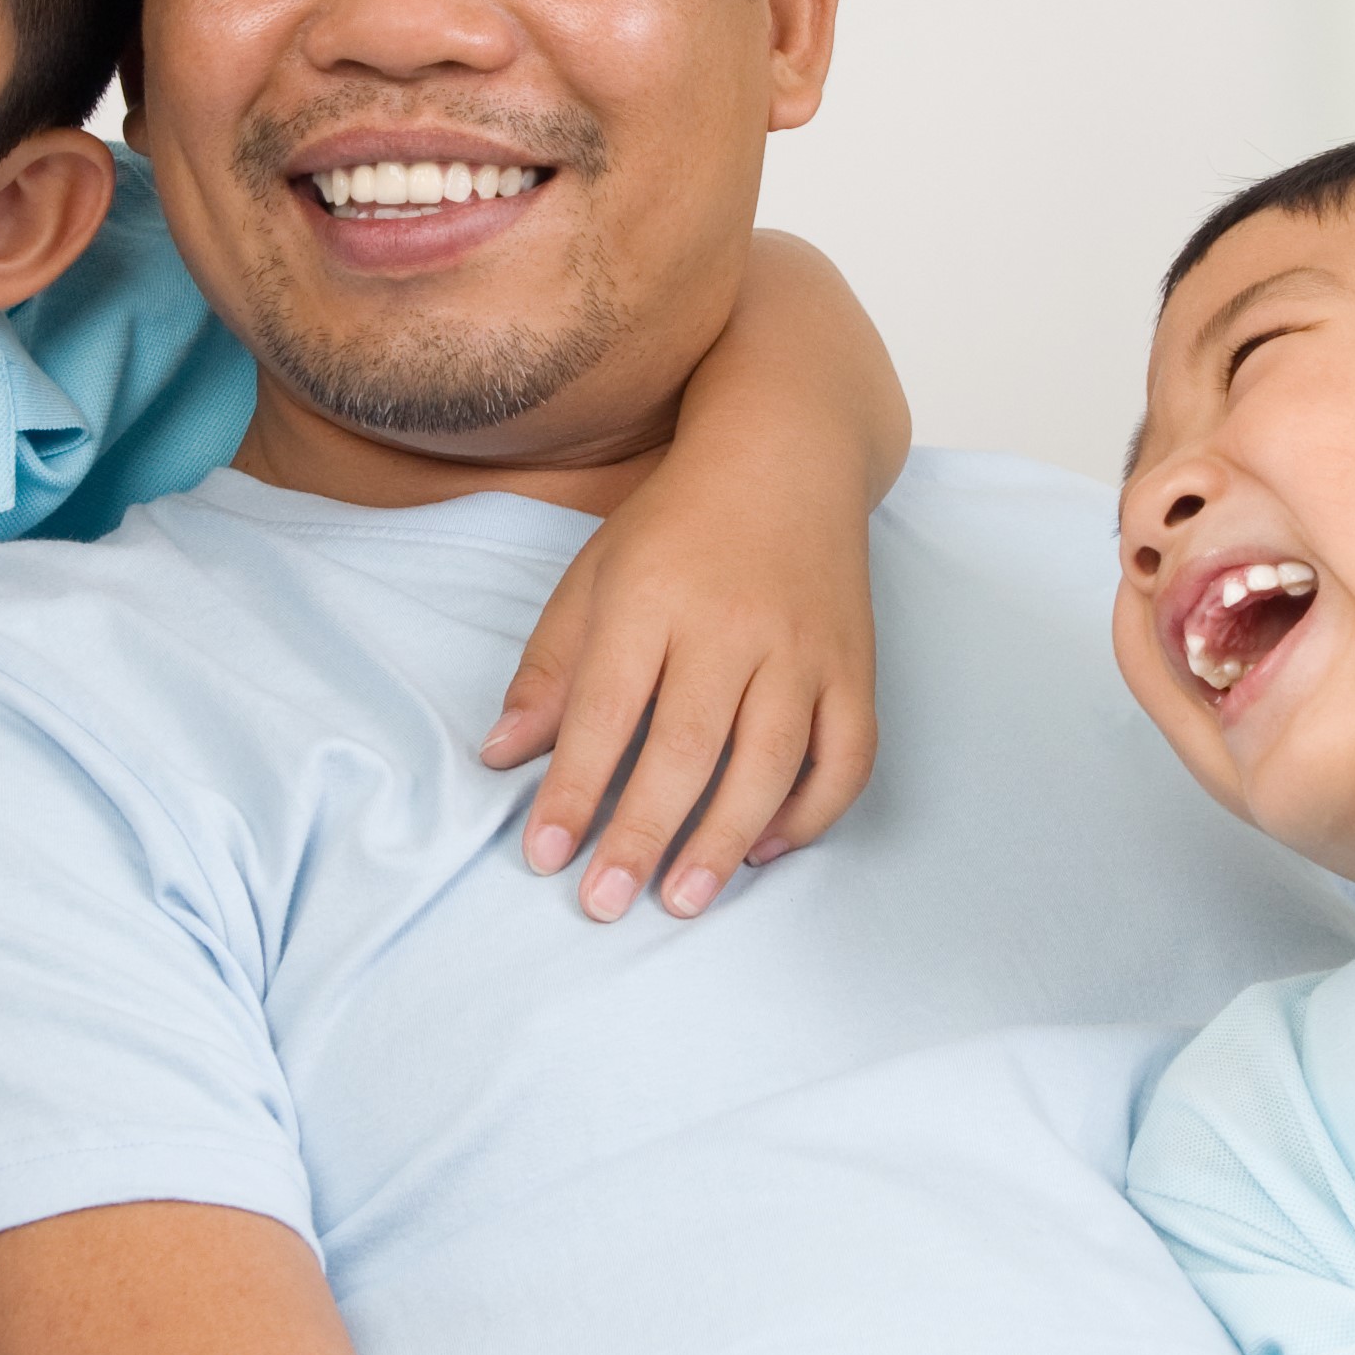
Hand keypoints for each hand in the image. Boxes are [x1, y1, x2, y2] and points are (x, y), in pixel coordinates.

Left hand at [483, 447, 879, 922]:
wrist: (788, 452)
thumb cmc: (676, 525)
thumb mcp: (594, 577)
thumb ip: (550, 668)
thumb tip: (499, 756)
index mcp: (652, 598)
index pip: (606, 711)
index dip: (572, 789)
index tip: (544, 854)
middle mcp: (733, 624)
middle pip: (686, 748)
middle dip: (642, 835)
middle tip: (604, 903)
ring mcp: (803, 648)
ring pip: (769, 763)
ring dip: (723, 841)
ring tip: (682, 899)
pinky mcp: (855, 665)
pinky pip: (846, 757)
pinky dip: (811, 813)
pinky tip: (766, 848)